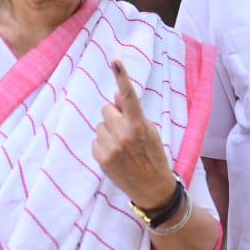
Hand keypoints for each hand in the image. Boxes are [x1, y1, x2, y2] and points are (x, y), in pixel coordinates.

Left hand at [93, 59, 175, 208]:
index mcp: (140, 124)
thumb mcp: (150, 131)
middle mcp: (124, 134)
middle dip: (114, 116)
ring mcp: (111, 147)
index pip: (129, 96)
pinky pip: (95, 141)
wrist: (153, 188)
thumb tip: (118, 94)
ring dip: (108, 132)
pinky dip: (103, 145)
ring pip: (100, 125)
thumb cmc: (154, 156)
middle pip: (107, 109)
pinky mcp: (102, 158)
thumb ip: (132, 113)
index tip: (115, 61)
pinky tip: (116, 155)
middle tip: (126, 131)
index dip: (122, 77)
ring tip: (122, 147)